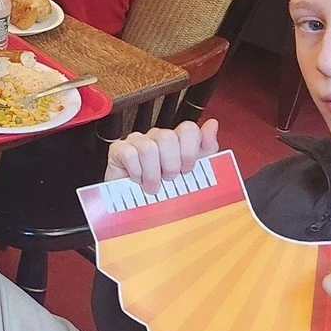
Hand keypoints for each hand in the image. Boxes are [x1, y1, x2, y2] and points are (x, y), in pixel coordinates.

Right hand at [105, 118, 219, 195]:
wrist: (135, 207)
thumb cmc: (165, 190)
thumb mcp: (192, 173)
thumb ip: (205, 148)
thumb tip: (212, 124)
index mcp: (176, 141)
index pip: (187, 129)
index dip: (190, 150)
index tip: (188, 169)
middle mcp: (156, 137)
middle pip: (167, 137)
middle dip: (171, 165)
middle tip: (169, 179)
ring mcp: (136, 141)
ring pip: (149, 147)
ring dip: (153, 174)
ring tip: (153, 186)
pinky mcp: (118, 149)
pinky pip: (130, 154)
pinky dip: (137, 173)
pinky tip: (138, 180)